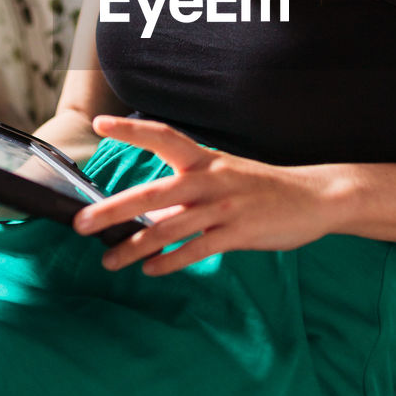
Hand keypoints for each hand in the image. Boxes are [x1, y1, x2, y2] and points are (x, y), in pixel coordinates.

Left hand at [72, 116, 345, 275]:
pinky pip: (195, 249)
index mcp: (204, 160)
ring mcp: (224, 207)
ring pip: (168, 227)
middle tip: (81, 224)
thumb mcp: (223, 177)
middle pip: (152, 191)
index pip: (162, 136)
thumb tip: (149, 212)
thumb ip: (186, 192)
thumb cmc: (262, 188)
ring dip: (134, 246)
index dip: (131, 129)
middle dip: (113, 209)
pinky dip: (169, 261)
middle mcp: (210, 179)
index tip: (100, 124)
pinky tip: (151, 270)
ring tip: (109, 261)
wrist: (315, 197)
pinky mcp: (239, 232)